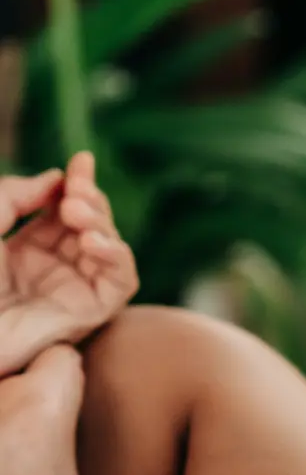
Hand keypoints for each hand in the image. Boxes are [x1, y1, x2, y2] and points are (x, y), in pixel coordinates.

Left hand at [0, 153, 138, 375]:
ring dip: (102, 224)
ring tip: (76, 214)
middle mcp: (50, 271)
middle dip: (90, 200)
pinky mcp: (89, 314)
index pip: (62, 212)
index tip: (83, 160)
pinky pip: (121, 282)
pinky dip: (116, 256)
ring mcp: (71, 293)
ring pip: (110, 249)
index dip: (76, 185)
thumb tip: (58, 181)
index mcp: (21, 251)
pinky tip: (93, 242)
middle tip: (76, 192)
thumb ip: (15, 194)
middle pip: (90, 226)